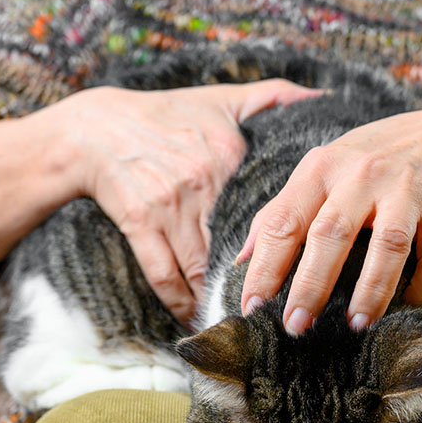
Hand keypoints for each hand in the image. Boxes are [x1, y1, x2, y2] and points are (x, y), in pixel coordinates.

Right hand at [0, 79, 321, 324]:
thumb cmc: (166, 115)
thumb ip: (276, 96)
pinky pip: (164, 275)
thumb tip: (324, 97)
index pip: (269, 208)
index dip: (290, 241)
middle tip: (278, 311)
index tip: (307, 266)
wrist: (97, 128)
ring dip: (220, 300)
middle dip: (256, 282)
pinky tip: (194, 320)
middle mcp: (204, 183)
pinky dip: (180, 303)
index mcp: (230, 154)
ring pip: (203, 269)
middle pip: (238, 246)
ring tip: (241, 326)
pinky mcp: (140, 224)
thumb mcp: (223, 97)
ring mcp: (169, 207)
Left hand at [237, 110, 421, 334]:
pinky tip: (412, 306)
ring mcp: (406, 189)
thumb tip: (240, 262)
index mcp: (321, 169)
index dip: (264, 267)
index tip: (252, 308)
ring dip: (372, 290)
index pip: (284, 221)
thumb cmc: (365, 164)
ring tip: (356, 325)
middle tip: (296, 327)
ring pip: (389, 245)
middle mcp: (362, 174)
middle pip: (332, 233)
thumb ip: (279, 213)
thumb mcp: (319, 173)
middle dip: (311, 285)